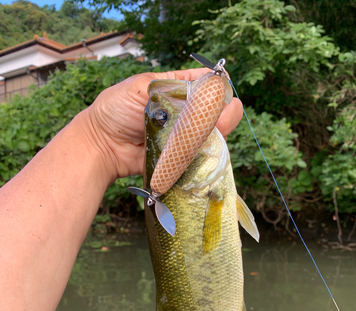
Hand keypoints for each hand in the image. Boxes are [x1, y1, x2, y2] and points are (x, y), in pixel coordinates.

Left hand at [86, 69, 242, 180]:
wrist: (102, 143)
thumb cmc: (116, 110)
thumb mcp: (142, 86)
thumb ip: (172, 85)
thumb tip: (203, 83)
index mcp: (173, 90)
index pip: (202, 84)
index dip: (215, 85)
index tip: (223, 83)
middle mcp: (181, 114)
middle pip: (212, 111)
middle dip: (222, 109)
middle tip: (227, 108)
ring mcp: (181, 136)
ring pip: (211, 133)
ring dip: (220, 127)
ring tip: (224, 121)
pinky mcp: (179, 157)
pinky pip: (199, 154)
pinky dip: (208, 149)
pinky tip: (213, 140)